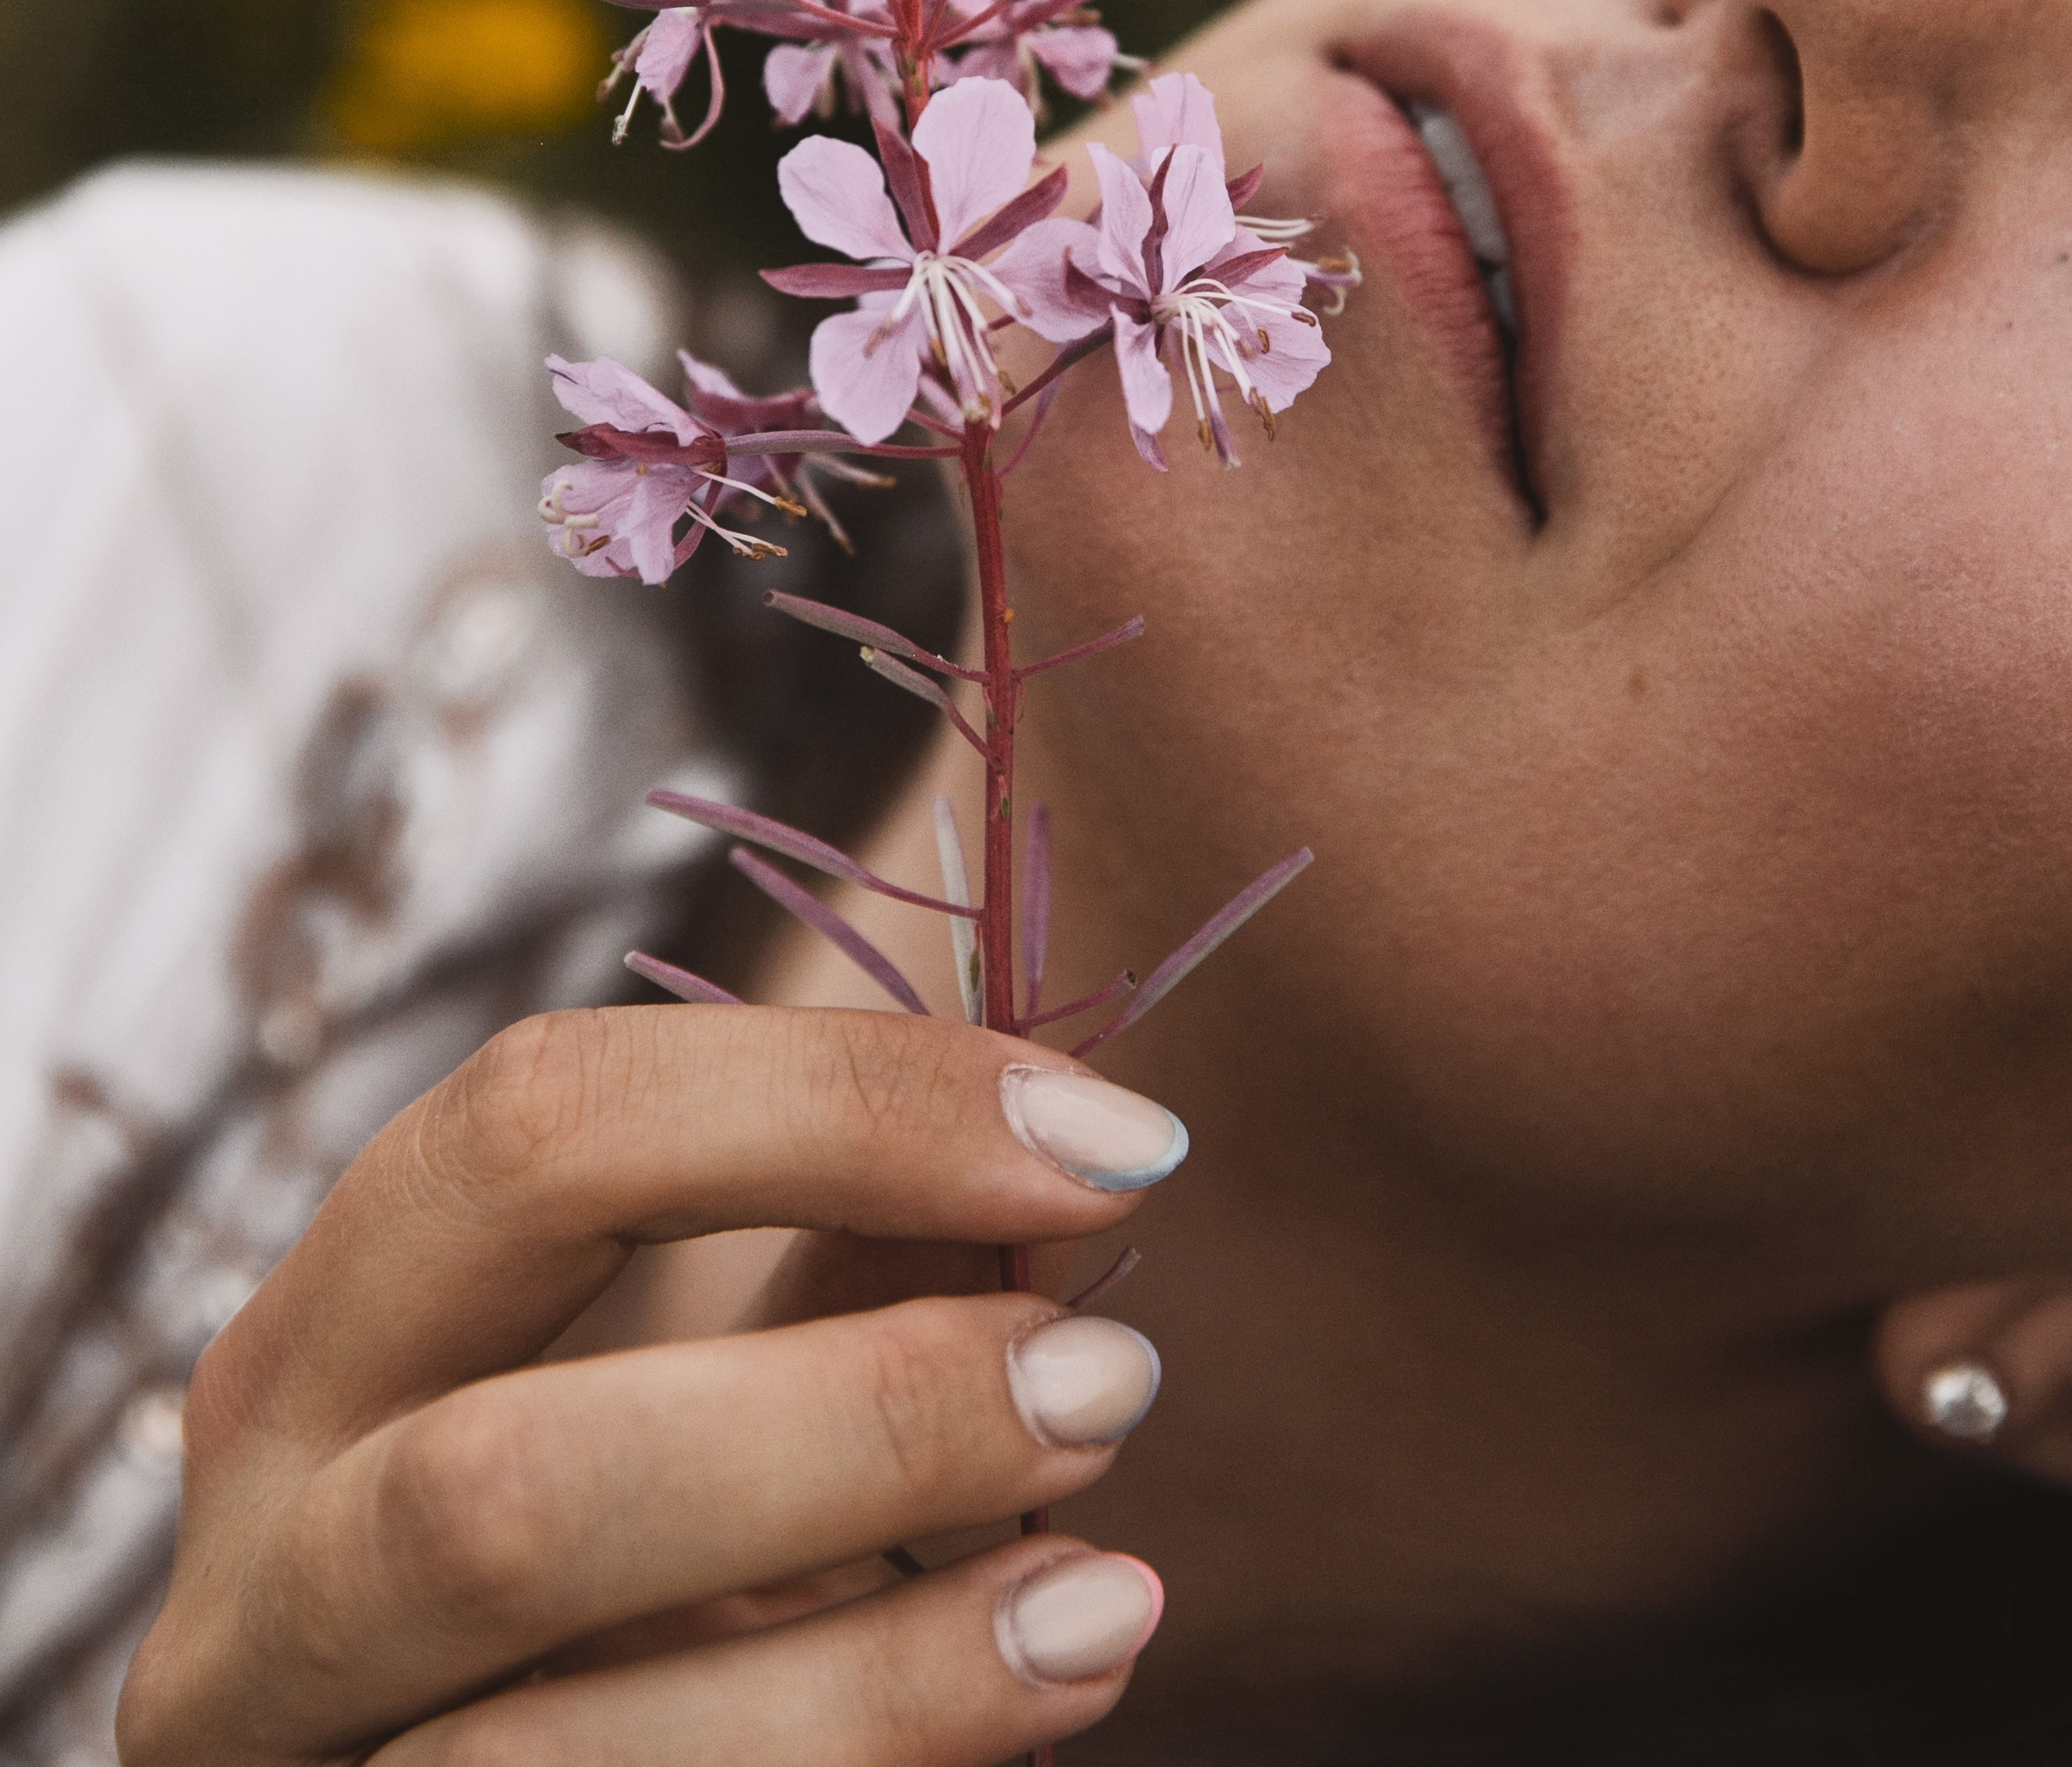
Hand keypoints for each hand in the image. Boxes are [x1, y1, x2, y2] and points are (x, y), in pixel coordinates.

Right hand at [117, 1003, 1183, 1765]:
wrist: (573, 1752)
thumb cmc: (661, 1556)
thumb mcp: (711, 1377)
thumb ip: (847, 1251)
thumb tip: (1075, 1136)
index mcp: (327, 1345)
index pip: (538, 1129)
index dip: (843, 1103)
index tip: (1117, 1138)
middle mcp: (260, 1580)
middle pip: (502, 1485)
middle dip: (852, 1426)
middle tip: (1114, 1379)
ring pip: (535, 1762)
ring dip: (879, 1676)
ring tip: (1107, 1591)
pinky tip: (1047, 1692)